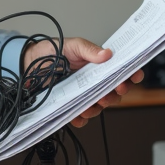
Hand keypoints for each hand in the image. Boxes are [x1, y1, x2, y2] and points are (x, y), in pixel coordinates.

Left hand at [23, 38, 142, 127]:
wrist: (29, 64)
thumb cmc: (52, 52)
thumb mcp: (72, 46)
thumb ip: (88, 50)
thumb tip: (107, 54)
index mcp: (99, 66)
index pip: (121, 72)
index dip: (131, 75)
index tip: (135, 77)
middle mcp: (94, 82)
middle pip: (114, 93)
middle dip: (116, 94)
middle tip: (114, 90)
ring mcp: (83, 95)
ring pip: (99, 107)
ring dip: (99, 107)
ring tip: (93, 102)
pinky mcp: (71, 106)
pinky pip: (81, 118)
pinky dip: (80, 118)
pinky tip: (77, 114)